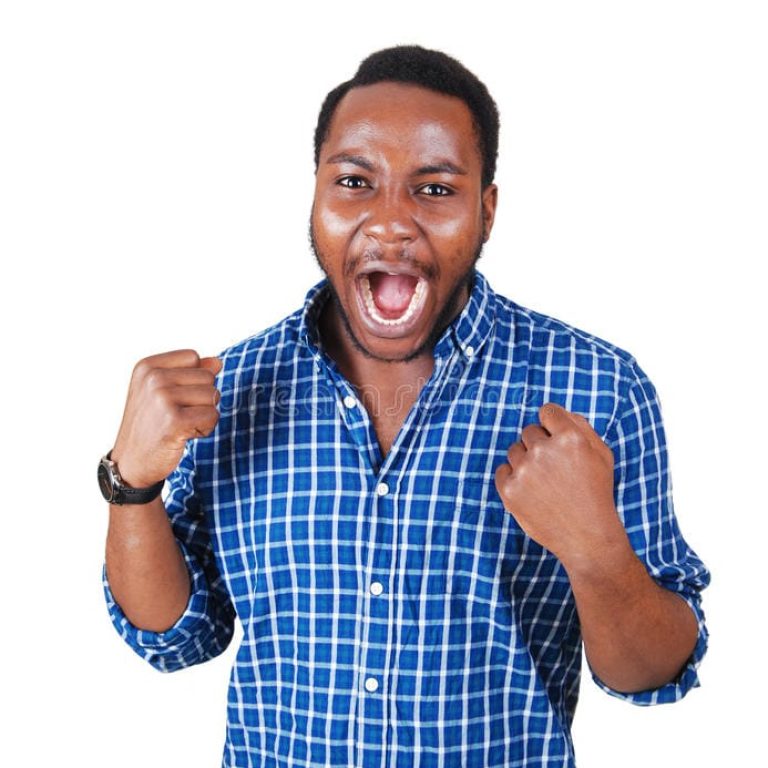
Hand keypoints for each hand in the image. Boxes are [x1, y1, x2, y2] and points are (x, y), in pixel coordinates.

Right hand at [111, 349, 221, 487]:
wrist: (131, 463)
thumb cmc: (150, 425)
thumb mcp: (162, 391)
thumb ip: (190, 372)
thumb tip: (217, 362)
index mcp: (147, 366)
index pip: (194, 357)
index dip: (193, 379)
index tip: (174, 397)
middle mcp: (153, 378)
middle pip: (208, 376)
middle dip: (202, 399)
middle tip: (177, 415)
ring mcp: (163, 398)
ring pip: (213, 395)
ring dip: (204, 415)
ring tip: (180, 425)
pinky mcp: (175, 420)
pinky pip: (213, 415)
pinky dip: (205, 429)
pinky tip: (184, 435)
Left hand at [494, 402, 622, 565]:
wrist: (587, 537)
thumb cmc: (596, 494)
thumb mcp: (602, 454)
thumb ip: (582, 426)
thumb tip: (560, 412)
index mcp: (569, 437)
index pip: (547, 411)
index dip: (552, 424)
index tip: (554, 437)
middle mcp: (544, 450)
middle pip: (529, 431)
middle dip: (540, 445)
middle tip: (555, 469)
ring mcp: (524, 470)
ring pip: (514, 450)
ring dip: (526, 461)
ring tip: (545, 483)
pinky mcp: (508, 489)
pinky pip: (502, 470)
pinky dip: (513, 479)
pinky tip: (531, 492)